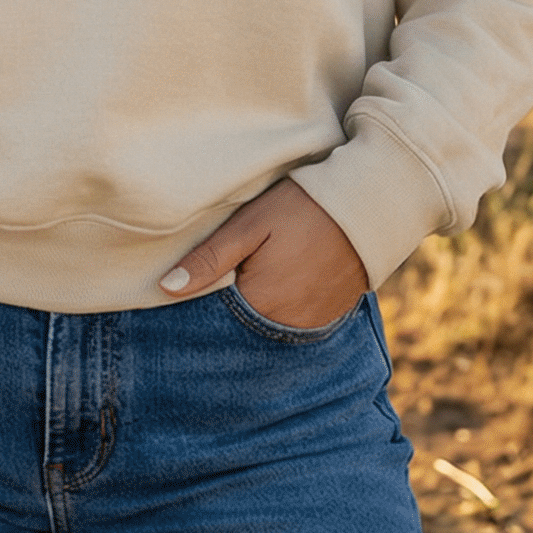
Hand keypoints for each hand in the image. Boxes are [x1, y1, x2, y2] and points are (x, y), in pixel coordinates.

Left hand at [159, 179, 368, 328]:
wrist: (365, 204)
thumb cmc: (302, 208)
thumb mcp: (251, 225)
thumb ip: (210, 258)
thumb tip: (167, 288)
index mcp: (261, 304)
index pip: (216, 319)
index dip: (200, 303)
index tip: (189, 287)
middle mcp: (286, 325)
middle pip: (242, 327)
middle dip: (226, 311)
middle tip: (223, 277)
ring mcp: (311, 325)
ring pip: (266, 326)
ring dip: (254, 310)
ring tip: (250, 279)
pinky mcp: (329, 317)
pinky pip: (292, 324)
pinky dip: (279, 310)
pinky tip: (276, 284)